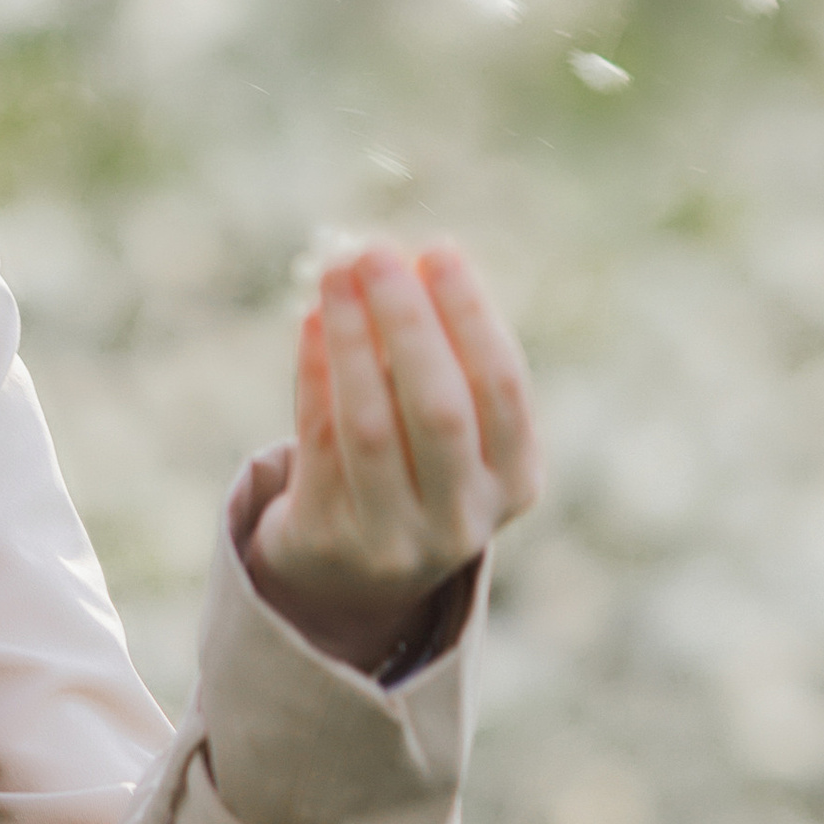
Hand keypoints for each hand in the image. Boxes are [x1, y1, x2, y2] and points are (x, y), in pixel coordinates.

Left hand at [245, 241, 539, 673]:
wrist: (351, 573)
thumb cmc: (411, 466)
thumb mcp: (445, 425)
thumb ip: (437, 353)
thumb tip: (403, 260)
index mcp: (515, 480)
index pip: (503, 389)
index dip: (471, 317)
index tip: (438, 250)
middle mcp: (464, 518)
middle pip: (438, 410)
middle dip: (407, 323)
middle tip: (374, 252)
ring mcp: (395, 538)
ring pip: (369, 427)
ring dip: (350, 340)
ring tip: (334, 275)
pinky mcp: (328, 537)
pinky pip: (317, 441)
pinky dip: (314, 374)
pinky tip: (309, 321)